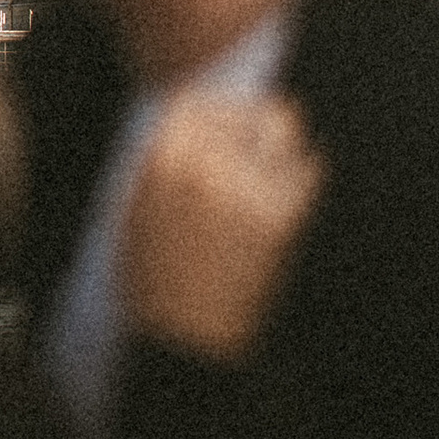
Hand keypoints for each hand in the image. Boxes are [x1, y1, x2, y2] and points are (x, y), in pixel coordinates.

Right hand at [121, 89, 322, 361]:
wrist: (187, 336)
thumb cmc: (153, 279)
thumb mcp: (131, 210)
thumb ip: (158, 161)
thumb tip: (186, 121)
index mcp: (162, 163)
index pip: (193, 102)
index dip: (207, 109)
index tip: (216, 117)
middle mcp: (207, 167)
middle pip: (241, 109)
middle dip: (244, 120)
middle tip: (246, 139)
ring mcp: (249, 189)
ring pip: (282, 129)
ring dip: (275, 138)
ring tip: (268, 157)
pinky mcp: (283, 215)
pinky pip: (307, 167)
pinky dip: (299, 170)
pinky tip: (285, 186)